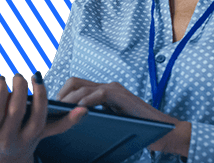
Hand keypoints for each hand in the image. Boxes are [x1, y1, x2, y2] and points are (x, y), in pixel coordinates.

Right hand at [0, 72, 87, 162]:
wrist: (0, 162)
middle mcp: (8, 138)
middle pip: (16, 110)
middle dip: (18, 89)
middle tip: (16, 76)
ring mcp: (27, 138)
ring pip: (37, 117)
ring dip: (39, 95)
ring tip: (35, 77)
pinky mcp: (41, 136)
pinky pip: (58, 129)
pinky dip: (71, 120)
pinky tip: (82, 109)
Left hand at [56, 77, 190, 155]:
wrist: (163, 132)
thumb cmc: (138, 130)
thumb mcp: (111, 121)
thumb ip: (97, 117)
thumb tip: (74, 124)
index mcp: (103, 92)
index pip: (75, 86)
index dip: (61, 94)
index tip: (50, 108)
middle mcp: (107, 86)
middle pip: (74, 82)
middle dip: (60, 94)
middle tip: (51, 110)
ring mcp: (114, 89)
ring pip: (83, 87)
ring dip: (68, 100)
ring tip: (59, 111)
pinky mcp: (121, 96)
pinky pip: (99, 94)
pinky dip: (86, 102)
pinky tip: (78, 111)